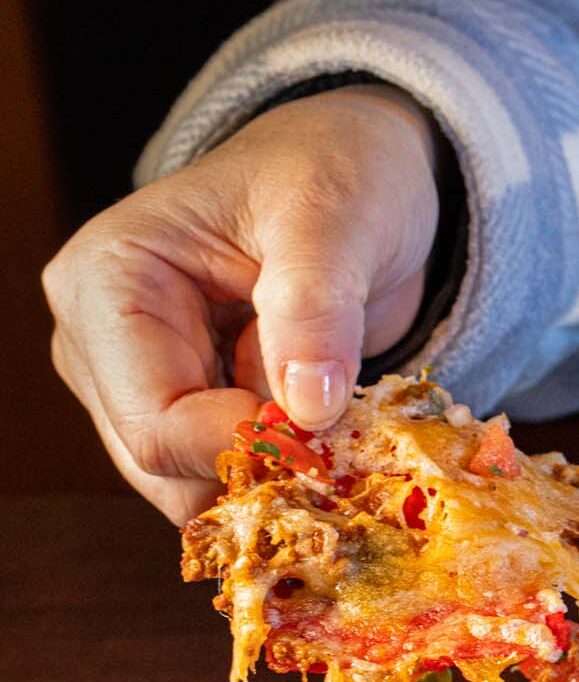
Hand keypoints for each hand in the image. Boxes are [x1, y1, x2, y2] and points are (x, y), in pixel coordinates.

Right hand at [43, 86, 439, 522]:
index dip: (240, 450)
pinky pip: (224, 481)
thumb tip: (306, 410)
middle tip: (340, 456)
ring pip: (192, 490)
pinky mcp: (184, 417)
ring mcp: (138, 387)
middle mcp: (102, 345)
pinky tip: (325, 449)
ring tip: (338, 445)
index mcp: (108, 282)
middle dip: (255, 478)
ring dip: (270, 487)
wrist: (354, 180)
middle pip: (163, 471)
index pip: (153, 422)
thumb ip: (314, 305)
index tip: (321, 440)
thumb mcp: (333, 216)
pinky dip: (279, 482)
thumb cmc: (333, 174)